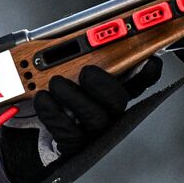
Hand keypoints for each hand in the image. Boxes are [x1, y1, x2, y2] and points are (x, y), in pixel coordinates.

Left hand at [0, 58, 162, 182]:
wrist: (34, 134)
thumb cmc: (56, 99)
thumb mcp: (67, 73)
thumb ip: (81, 58)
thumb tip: (82, 37)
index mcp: (111, 91)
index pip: (138, 81)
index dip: (147, 72)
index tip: (149, 60)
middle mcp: (107, 113)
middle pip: (119, 100)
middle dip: (104, 84)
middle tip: (86, 71)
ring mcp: (92, 132)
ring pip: (95, 117)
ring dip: (74, 97)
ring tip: (56, 82)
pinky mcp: (74, 146)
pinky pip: (69, 133)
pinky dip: (53, 113)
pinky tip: (43, 99)